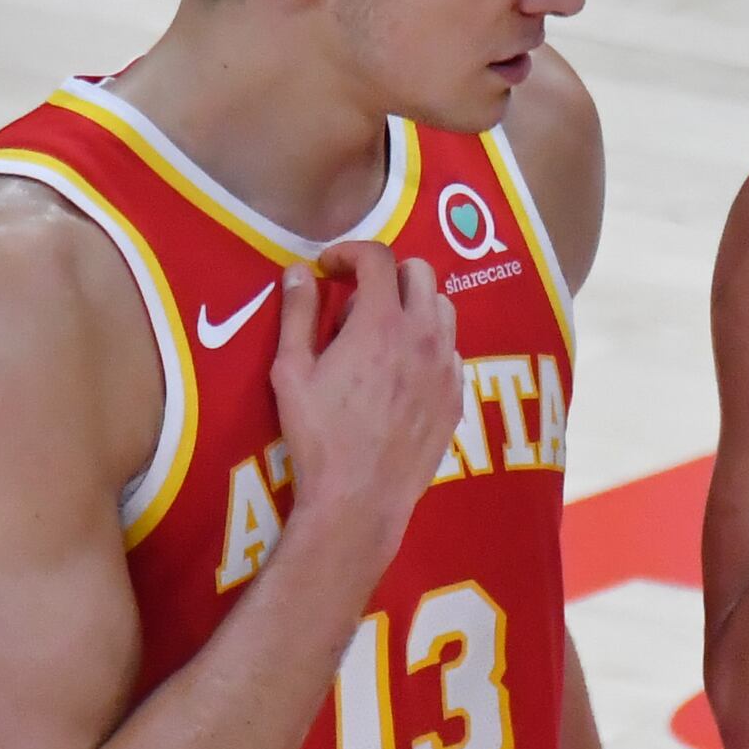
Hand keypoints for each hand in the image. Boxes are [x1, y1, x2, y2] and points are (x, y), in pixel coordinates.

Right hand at [273, 242, 460, 542]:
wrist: (361, 497)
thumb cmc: (319, 435)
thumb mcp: (291, 371)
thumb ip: (297, 314)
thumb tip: (298, 272)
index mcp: (382, 322)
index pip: (378, 257)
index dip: (350, 252)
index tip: (328, 268)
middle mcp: (425, 336)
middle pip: (420, 272)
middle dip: (386, 274)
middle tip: (354, 301)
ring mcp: (447, 367)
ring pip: (442, 309)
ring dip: (412, 306)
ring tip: (380, 334)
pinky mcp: (457, 397)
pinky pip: (451, 351)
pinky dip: (427, 345)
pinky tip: (401, 372)